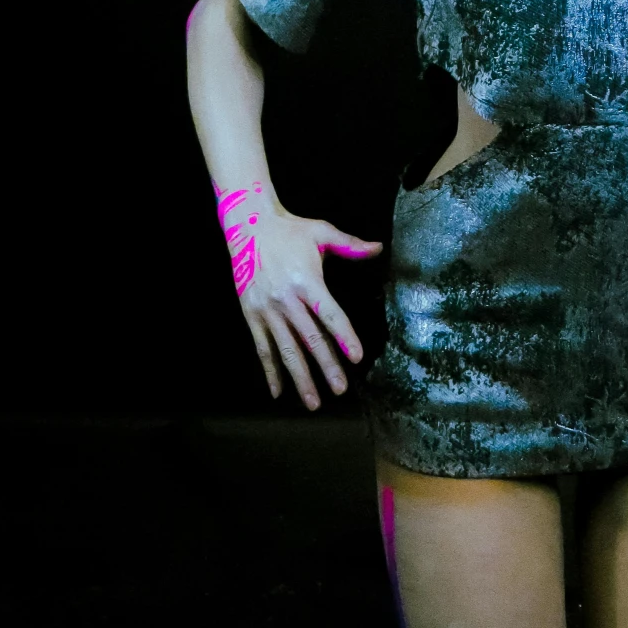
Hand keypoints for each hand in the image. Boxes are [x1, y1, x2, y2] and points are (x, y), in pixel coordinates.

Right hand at [219, 190, 381, 406]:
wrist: (248, 226)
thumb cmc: (290, 230)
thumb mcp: (321, 232)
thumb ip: (350, 245)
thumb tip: (378, 248)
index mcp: (307, 280)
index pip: (330, 314)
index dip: (344, 335)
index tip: (357, 357)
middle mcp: (287, 299)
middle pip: (310, 338)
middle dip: (326, 366)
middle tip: (340, 389)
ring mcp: (267, 310)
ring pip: (286, 349)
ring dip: (300, 377)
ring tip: (313, 401)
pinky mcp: (251, 315)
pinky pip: (263, 348)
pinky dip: (270, 371)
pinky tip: (278, 391)